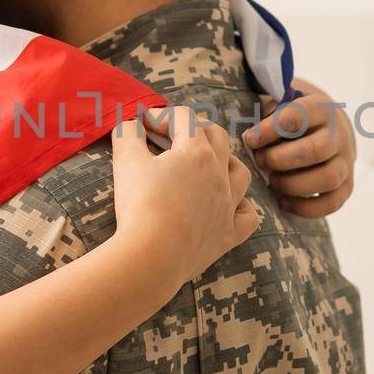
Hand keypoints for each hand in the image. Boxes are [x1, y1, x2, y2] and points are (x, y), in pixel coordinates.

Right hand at [111, 105, 258, 286]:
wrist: (151, 257)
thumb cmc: (139, 206)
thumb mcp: (125, 161)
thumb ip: (128, 133)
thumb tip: (131, 123)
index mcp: (197, 152)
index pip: (185, 118)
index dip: (163, 115)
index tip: (144, 124)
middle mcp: (220, 174)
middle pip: (218, 137)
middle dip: (195, 129)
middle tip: (172, 135)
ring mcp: (228, 205)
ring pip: (240, 173)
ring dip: (225, 162)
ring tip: (207, 165)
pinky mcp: (228, 234)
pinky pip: (248, 216)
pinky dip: (242, 207)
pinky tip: (229, 205)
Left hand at [242, 76, 355, 217]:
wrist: (330, 129)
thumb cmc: (294, 119)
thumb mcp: (282, 105)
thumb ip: (266, 113)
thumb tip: (249, 137)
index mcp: (322, 109)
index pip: (300, 116)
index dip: (271, 129)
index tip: (250, 139)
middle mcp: (339, 135)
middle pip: (317, 150)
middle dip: (282, 160)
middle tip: (260, 161)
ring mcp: (346, 162)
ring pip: (327, 178)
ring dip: (293, 184)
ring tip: (271, 183)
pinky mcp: (347, 186)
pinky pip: (331, 203)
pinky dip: (305, 207)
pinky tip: (282, 201)